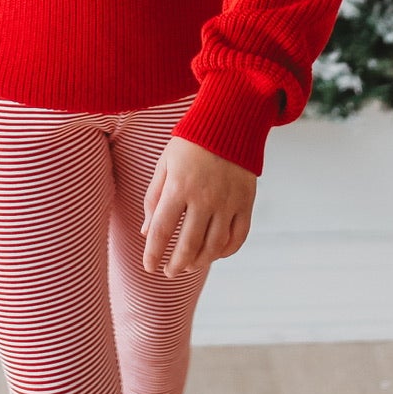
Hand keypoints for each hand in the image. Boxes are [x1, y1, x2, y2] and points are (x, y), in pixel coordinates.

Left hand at [141, 136, 256, 276]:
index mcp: (179, 187)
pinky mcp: (246, 202)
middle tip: (169, 272)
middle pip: (188, 245)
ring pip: (214, 246)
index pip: (161, 230)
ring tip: (189, 266)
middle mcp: (204, 197)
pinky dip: (227, 251)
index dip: (153, 254)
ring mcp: (228, 202)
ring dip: (200, 262)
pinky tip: (215, 254)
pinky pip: (238, 236)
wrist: (231, 121)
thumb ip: (153, 198)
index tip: (149, 267)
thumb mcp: (165, 164)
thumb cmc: (191, 143)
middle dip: (176, 265)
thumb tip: (146, 232)